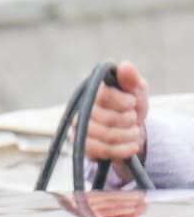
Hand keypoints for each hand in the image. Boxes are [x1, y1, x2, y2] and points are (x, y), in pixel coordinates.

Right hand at [84, 61, 148, 175]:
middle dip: (125, 120)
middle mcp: (81, 109)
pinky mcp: (82, 147)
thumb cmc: (131, 106)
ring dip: (126, 135)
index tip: (132, 103)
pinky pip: (101, 150)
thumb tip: (124, 66)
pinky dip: (121, 149)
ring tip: (135, 133)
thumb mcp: (136, 89)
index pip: (102, 96)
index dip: (120, 101)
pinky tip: (132, 146)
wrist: (128, 131)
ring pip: (104, 135)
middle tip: (134, 119)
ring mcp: (79, 129)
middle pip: (104, 118)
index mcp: (93, 91)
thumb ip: (131, 78)